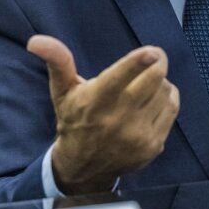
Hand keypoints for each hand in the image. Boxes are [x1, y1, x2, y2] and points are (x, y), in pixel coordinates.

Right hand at [27, 35, 179, 194]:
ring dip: (160, 82)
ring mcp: (137, 134)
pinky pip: (172, 108)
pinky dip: (168, 98)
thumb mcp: (62, 92)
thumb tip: (36, 40)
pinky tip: (154, 99)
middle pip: (153, 79)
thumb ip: (57, 62)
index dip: (139, 62)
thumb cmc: (74, 121)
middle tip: (154, 57)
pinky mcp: (153, 145)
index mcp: (95, 101)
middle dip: (157, 62)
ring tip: (146, 85)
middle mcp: (117, 119)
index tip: (151, 52)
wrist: (83, 167)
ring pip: (165, 91)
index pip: (120, 77)